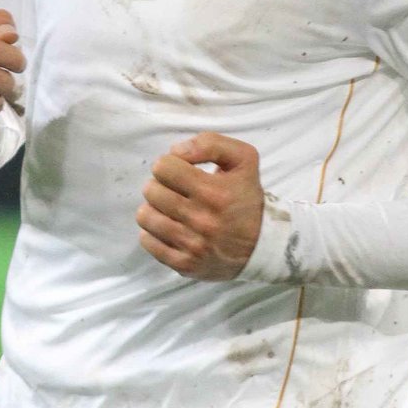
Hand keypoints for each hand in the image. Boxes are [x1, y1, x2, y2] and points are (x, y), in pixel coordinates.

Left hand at [137, 133, 264, 279]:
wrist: (262, 246)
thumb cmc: (247, 197)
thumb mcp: (243, 159)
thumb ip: (211, 144)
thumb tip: (175, 151)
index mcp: (213, 191)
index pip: (164, 167)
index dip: (170, 164)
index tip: (180, 171)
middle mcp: (201, 220)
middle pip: (151, 190)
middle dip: (160, 184)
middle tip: (175, 190)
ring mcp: (191, 245)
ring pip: (145, 216)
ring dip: (155, 207)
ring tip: (170, 208)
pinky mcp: (184, 264)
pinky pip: (148, 242)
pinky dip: (154, 232)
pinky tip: (171, 227)